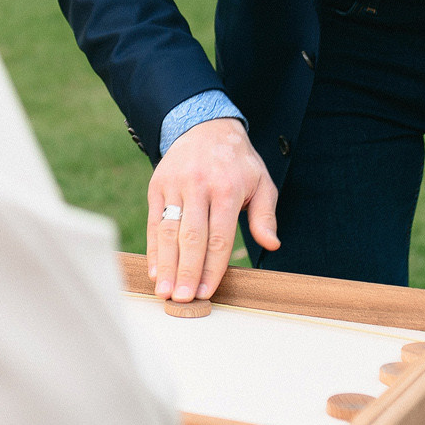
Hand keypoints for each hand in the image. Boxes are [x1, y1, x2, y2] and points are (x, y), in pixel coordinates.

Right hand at [147, 118, 278, 303]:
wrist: (205, 125)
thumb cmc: (237, 161)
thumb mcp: (261, 181)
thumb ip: (264, 215)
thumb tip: (272, 244)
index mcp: (226, 188)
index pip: (218, 236)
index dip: (211, 267)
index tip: (207, 292)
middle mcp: (198, 186)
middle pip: (191, 236)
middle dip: (186, 271)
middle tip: (182, 299)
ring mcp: (174, 185)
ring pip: (168, 231)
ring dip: (166, 265)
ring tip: (165, 292)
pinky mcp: (157, 186)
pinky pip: (153, 221)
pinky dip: (153, 248)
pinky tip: (155, 270)